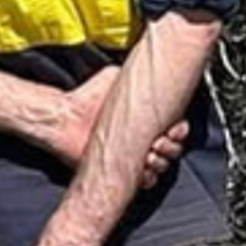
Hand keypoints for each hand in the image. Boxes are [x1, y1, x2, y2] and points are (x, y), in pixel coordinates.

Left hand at [46, 68, 188, 187]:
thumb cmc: (87, 99)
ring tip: (149, 151)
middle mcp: (141, 139)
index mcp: (144, 119)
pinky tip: (142, 165)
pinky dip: (148, 177)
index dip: (178, 130)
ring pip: (162, 166)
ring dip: (160, 161)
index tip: (175, 128)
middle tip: (159, 141)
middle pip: (172, 149)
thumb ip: (133, 72)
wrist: (66, 118)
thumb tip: (149, 63)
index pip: (173, 128)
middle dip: (171, 146)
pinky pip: (145, 181)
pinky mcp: (122, 173)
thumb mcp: (114, 77)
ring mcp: (132, 158)